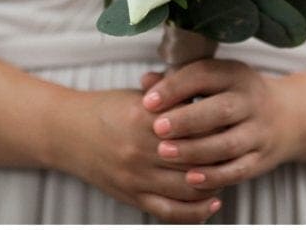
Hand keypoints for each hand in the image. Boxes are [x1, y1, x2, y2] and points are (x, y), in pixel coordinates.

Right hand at [55, 88, 222, 222]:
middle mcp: (141, 149)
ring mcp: (136, 176)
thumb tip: (208, 94)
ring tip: (228, 174)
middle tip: (238, 150)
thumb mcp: (138, 96)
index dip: (217, 126)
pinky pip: (169, 211)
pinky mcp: (131, 196)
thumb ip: (172, 96)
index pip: (193, 126)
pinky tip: (212, 203)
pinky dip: (194, 211)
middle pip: (195, 158)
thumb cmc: (106, 109)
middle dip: (220, 156)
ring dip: (213, 183)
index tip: (233, 123)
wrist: (67, 133)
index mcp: (144, 118)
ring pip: (187, 187)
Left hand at [139, 59, 302, 191]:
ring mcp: (259, 131)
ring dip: (195, 150)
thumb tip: (146, 82)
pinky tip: (190, 178)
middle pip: (220, 110)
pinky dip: (214, 176)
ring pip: (227, 144)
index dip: (175, 87)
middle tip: (158, 129)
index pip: (204, 75)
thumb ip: (179, 80)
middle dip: (186, 120)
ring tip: (165, 153)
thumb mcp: (214, 79)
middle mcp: (251, 101)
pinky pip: (238, 170)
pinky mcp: (261, 158)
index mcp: (235, 74)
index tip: (148, 101)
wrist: (287, 116)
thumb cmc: (234, 94)